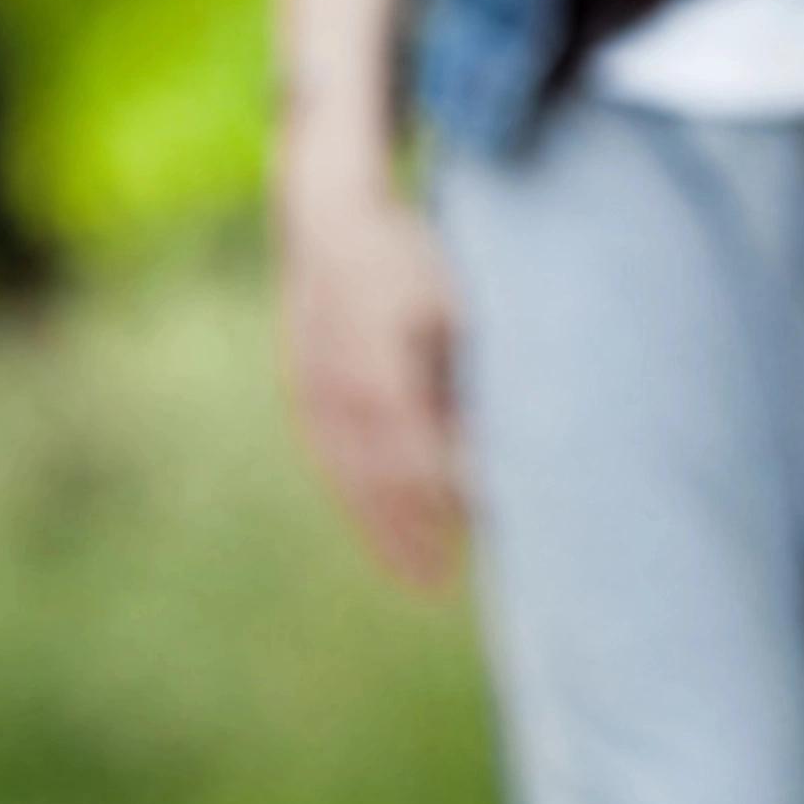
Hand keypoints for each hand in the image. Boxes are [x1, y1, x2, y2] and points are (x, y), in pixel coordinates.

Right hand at [278, 168, 463, 588]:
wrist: (327, 216)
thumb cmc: (407, 254)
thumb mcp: (452, 302)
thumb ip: (469, 369)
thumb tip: (502, 434)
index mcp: (382, 369)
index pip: (415, 456)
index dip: (443, 503)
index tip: (475, 537)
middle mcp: (339, 390)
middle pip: (378, 482)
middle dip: (411, 537)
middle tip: (441, 587)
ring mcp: (312, 394)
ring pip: (350, 478)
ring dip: (383, 532)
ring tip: (418, 578)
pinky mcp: (300, 394)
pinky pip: (331, 460)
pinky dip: (358, 501)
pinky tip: (382, 531)